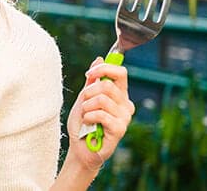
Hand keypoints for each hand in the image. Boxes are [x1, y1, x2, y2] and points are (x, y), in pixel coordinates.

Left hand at [65, 56, 135, 170]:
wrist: (81, 148)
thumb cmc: (83, 123)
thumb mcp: (84, 97)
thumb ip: (93, 80)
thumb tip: (99, 58)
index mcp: (119, 94)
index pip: (120, 73)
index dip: (104, 69)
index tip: (88, 75)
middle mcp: (125, 104)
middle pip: (108, 85)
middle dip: (88, 93)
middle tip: (83, 104)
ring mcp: (125, 117)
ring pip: (102, 99)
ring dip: (86, 107)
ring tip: (86, 116)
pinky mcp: (120, 129)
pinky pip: (101, 114)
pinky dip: (88, 117)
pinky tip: (89, 124)